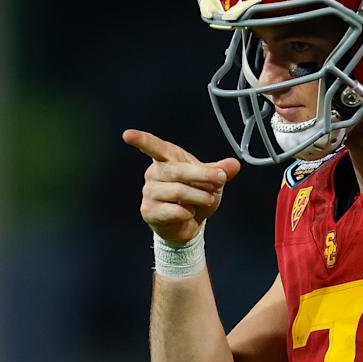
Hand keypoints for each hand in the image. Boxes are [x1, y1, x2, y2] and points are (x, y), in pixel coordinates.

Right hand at [124, 129, 241, 243]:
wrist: (188, 226)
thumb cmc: (195, 198)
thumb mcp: (213, 182)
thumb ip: (221, 171)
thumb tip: (234, 165)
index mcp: (167, 160)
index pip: (155, 147)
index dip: (142, 140)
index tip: (128, 135)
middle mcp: (154, 174)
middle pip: (176, 170)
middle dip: (202, 175)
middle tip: (220, 179)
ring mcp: (149, 193)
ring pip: (177, 191)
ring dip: (199, 197)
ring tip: (206, 200)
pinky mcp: (149, 211)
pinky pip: (173, 210)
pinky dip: (188, 212)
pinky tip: (189, 213)